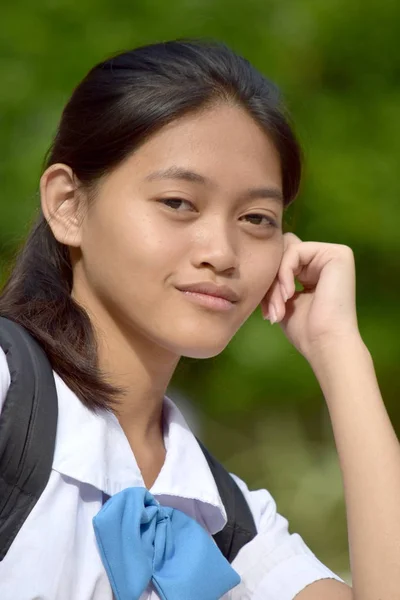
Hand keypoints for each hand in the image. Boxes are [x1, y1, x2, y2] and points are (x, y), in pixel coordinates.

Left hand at [260, 233, 360, 362]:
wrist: (325, 344)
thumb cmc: (306, 330)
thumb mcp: (282, 300)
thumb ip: (275, 280)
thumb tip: (260, 266)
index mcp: (315, 270)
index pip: (281, 262)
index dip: (269, 282)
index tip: (266, 311)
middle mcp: (325, 259)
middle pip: (282, 254)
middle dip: (271, 282)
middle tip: (271, 309)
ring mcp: (333, 254)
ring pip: (286, 252)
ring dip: (276, 282)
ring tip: (279, 307)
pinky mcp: (337, 253)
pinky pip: (295, 251)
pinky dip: (284, 274)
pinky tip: (289, 295)